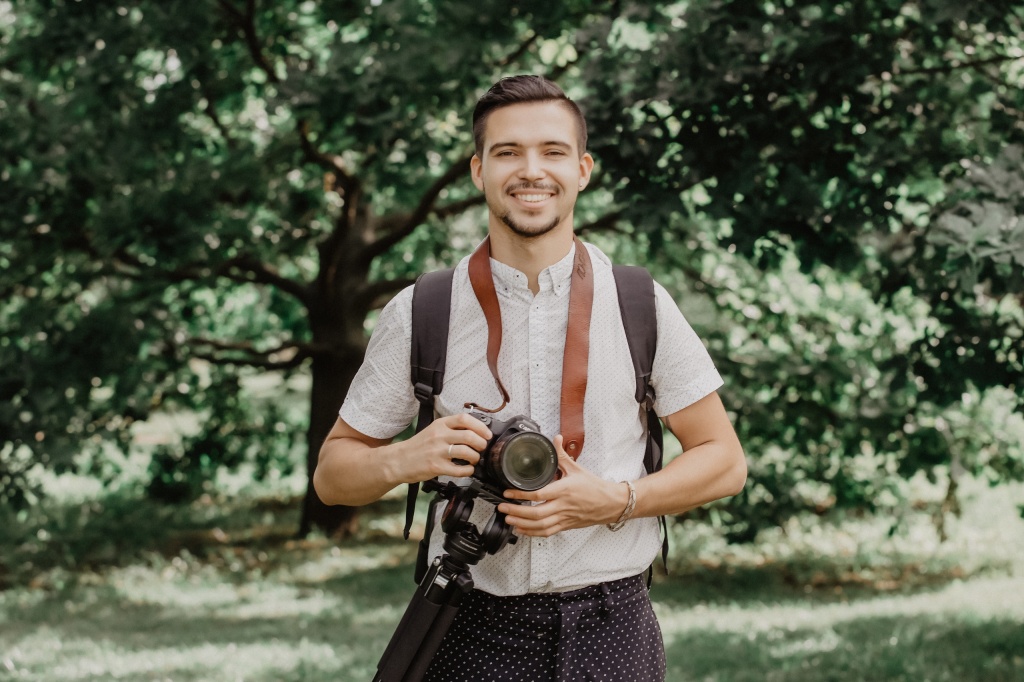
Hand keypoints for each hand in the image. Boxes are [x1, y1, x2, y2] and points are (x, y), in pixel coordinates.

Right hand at [393, 413, 490, 483]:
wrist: (398, 460)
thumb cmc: (417, 447)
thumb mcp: (433, 430)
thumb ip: (451, 429)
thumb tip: (475, 432)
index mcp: (440, 424)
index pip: (464, 419)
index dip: (480, 426)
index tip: (487, 434)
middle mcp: (439, 436)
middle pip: (469, 436)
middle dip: (481, 443)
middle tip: (482, 448)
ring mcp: (437, 451)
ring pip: (466, 452)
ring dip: (475, 457)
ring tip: (474, 460)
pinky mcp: (436, 466)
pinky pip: (459, 469)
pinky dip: (468, 471)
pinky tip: (467, 470)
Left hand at [496, 435, 629, 536]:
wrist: (611, 503)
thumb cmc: (594, 486)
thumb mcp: (577, 468)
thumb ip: (562, 455)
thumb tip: (556, 439)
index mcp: (564, 490)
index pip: (539, 494)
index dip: (521, 494)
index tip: (508, 492)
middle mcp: (563, 505)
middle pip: (536, 513)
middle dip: (516, 512)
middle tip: (502, 508)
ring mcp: (564, 518)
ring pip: (540, 525)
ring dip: (521, 524)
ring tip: (508, 519)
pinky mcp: (566, 526)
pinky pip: (547, 532)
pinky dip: (532, 533)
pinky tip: (522, 530)